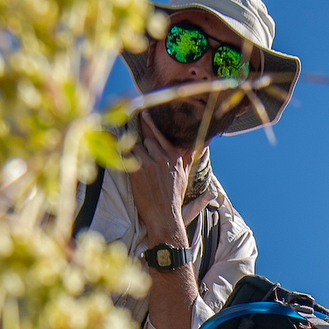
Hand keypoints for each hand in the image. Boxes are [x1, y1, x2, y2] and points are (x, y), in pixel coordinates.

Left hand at [126, 110, 191, 241]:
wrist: (164, 216)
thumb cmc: (173, 198)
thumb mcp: (185, 176)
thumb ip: (189, 158)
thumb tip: (204, 145)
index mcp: (175, 157)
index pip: (160, 134)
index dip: (150, 122)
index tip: (143, 112)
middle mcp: (164, 156)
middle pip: (147, 139)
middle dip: (143, 149)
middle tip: (143, 162)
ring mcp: (150, 162)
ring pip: (136, 147)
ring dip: (135, 156)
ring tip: (140, 172)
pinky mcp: (138, 170)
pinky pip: (126, 156)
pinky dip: (124, 160)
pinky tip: (129, 168)